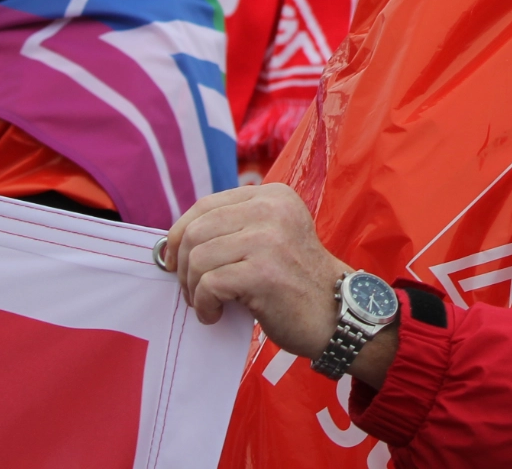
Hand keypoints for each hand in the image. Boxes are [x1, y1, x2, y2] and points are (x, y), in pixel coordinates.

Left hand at [163, 184, 399, 386]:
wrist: (338, 316)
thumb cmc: (296, 282)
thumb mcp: (271, 237)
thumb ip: (235, 228)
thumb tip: (173, 240)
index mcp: (272, 196)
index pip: (206, 205)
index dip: (179, 233)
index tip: (173, 260)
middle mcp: (271, 209)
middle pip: (197, 231)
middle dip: (184, 266)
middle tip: (192, 291)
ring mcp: (269, 239)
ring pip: (199, 258)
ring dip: (192, 289)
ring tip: (207, 305)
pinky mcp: (263, 272)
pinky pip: (209, 284)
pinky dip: (204, 305)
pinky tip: (215, 315)